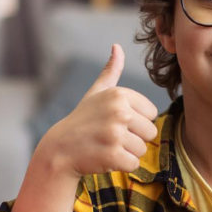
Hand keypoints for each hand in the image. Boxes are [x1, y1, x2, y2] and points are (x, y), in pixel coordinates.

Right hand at [37, 44, 159, 178]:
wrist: (60, 148)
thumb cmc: (83, 120)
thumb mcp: (96, 92)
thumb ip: (111, 71)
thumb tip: (117, 47)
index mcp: (120, 94)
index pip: (152, 114)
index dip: (136, 121)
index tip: (115, 122)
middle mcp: (119, 112)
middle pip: (150, 132)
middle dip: (134, 138)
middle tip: (110, 136)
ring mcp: (115, 134)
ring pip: (142, 149)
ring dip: (127, 152)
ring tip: (106, 146)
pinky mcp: (112, 155)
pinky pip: (133, 164)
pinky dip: (121, 165)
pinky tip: (104, 158)